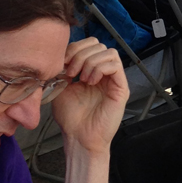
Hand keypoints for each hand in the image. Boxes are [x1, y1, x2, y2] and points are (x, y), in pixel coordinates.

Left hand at [51, 38, 129, 153]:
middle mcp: (104, 72)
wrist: (80, 137)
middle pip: (99, 44)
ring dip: (90, 62)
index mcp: (90, 70)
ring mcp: (114, 79)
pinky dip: (100, 69)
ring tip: (82, 79)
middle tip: (71, 73)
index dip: (74, 48)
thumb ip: (62, 69)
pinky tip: (91, 82)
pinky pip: (115, 65)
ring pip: (108, 52)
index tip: (62, 64)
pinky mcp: (121, 88)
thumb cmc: (71, 117)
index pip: (89, 44)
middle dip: (80, 54)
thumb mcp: (60, 87)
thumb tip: (60, 54)